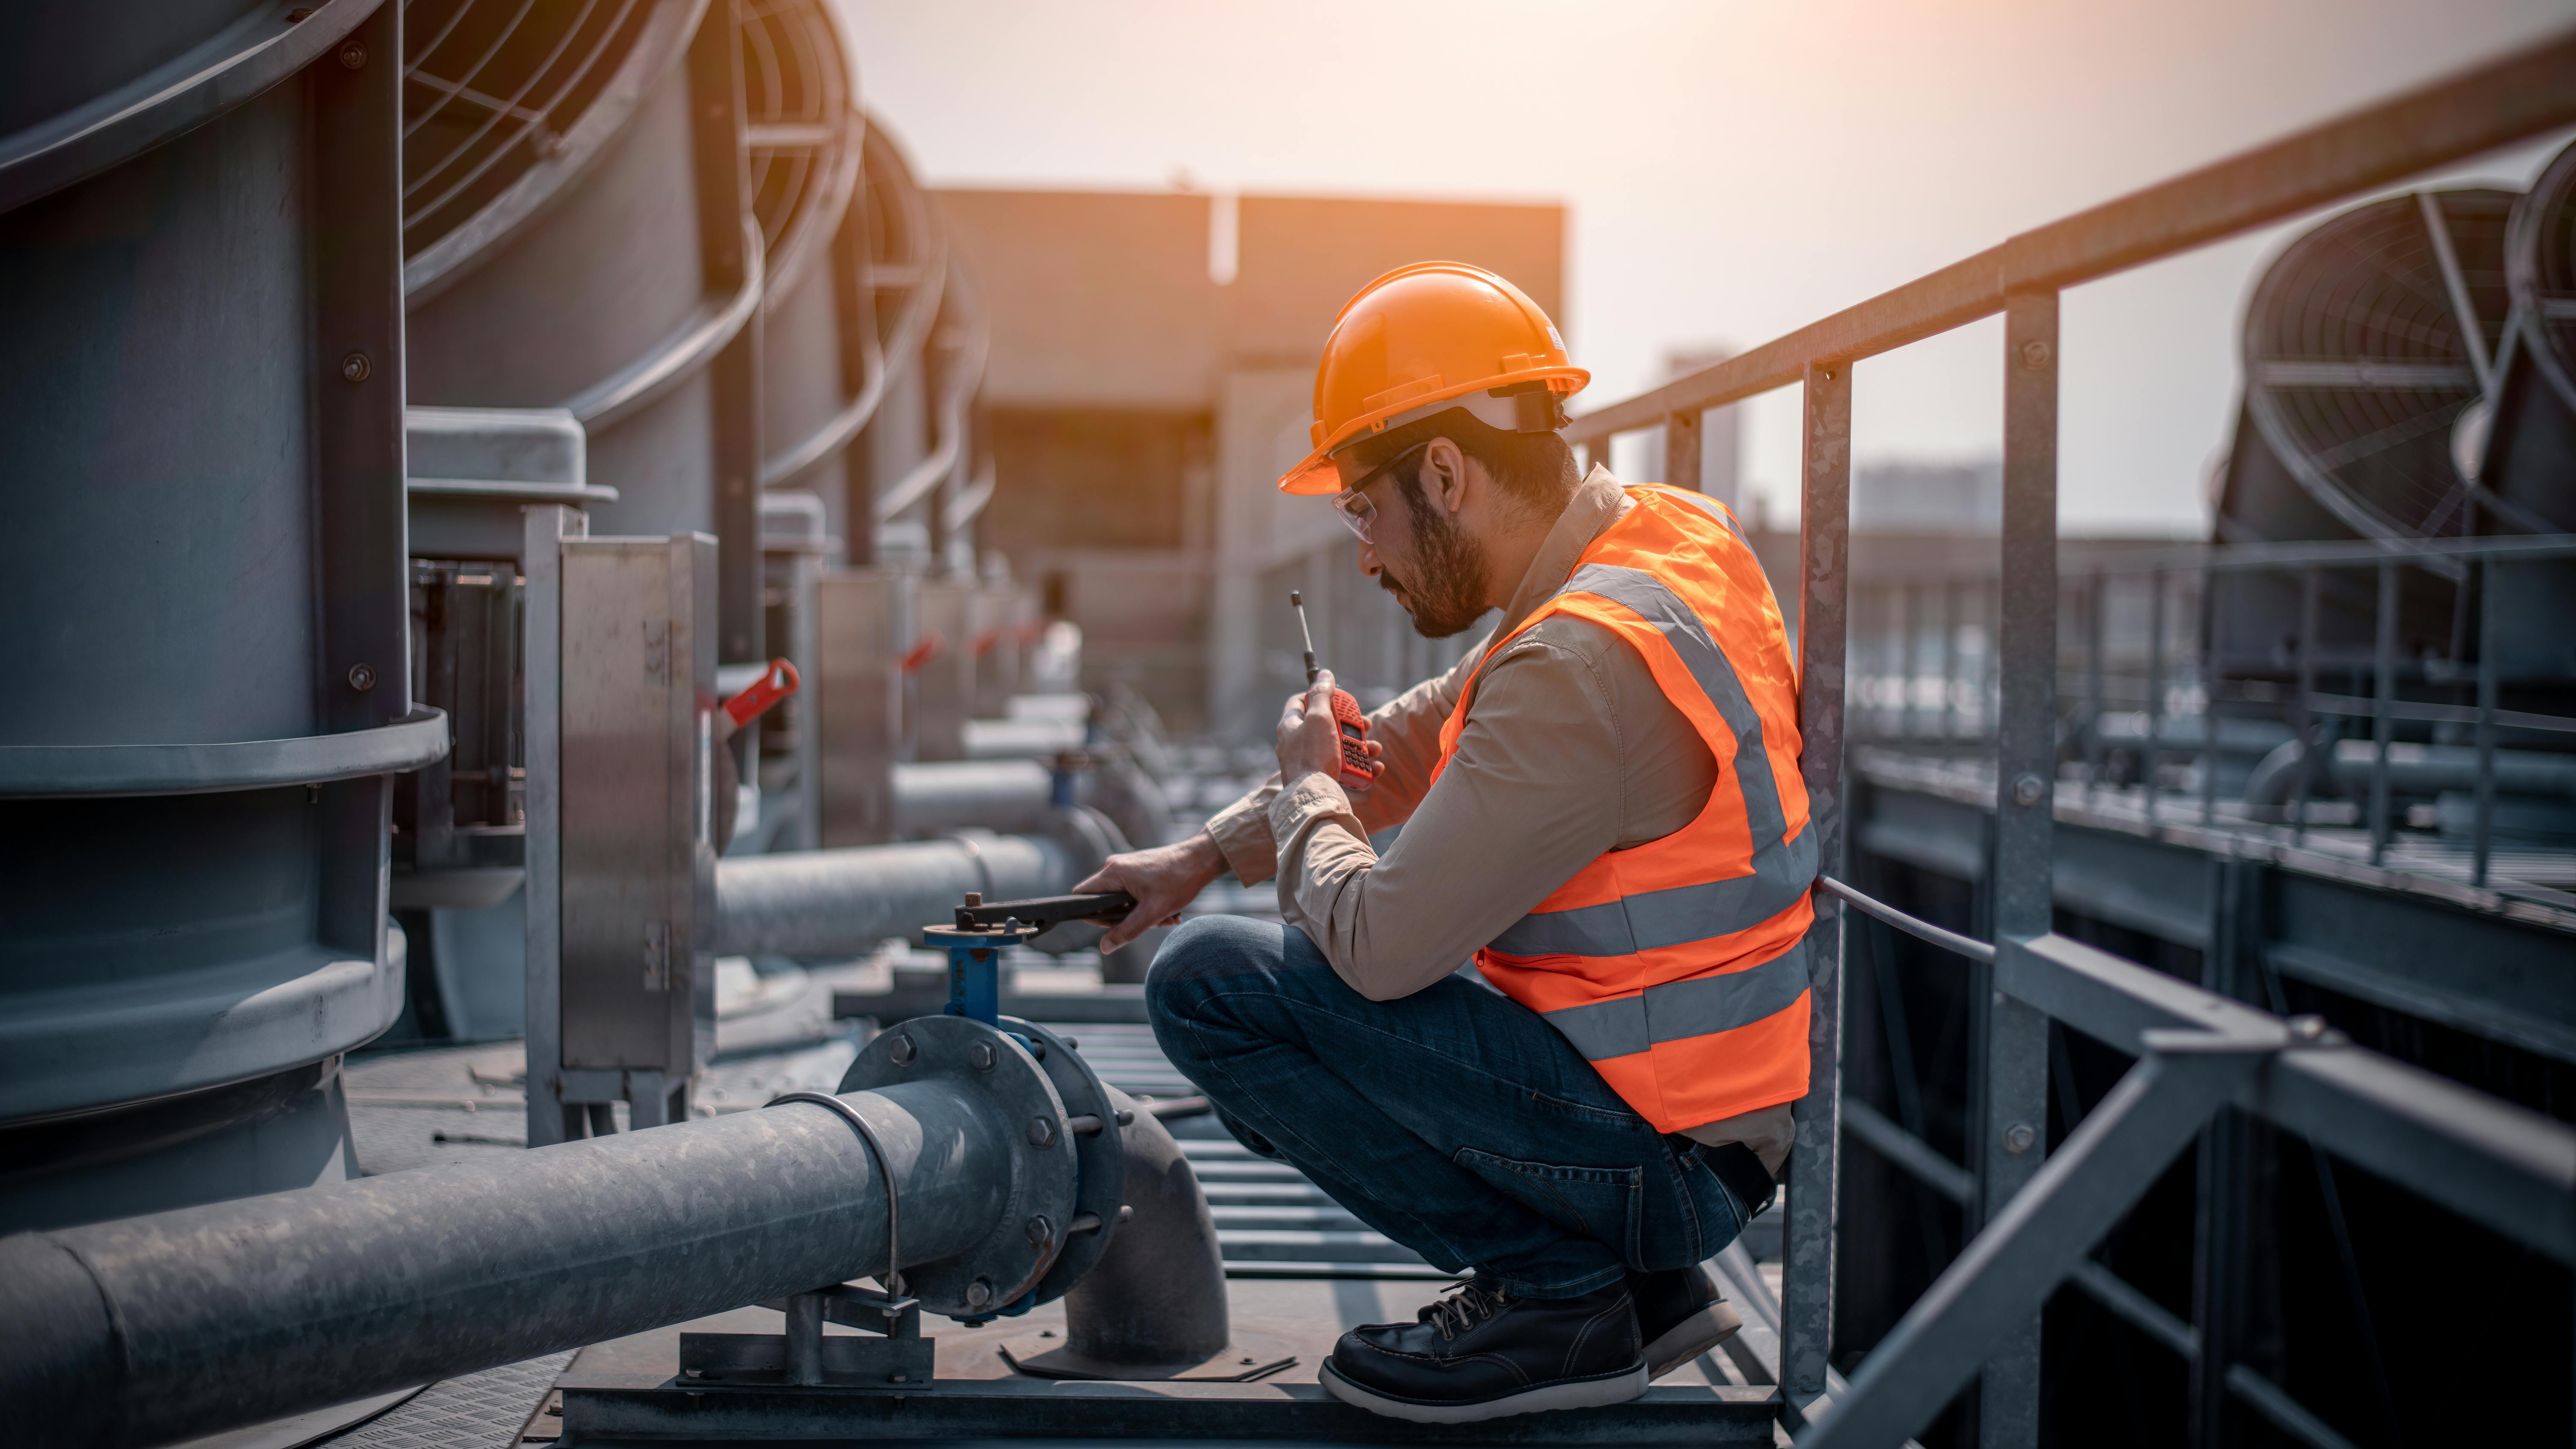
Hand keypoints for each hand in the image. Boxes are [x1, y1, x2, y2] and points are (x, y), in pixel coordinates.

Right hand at [1075, 832, 1226, 951]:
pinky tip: (1169, 911)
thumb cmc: (1179, 881)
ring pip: (1122, 902)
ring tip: (1167, 916)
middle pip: (1105, 903)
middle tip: (1153, 922)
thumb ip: (1126, 931)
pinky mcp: (1137, 871)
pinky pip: (1133, 895)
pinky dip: (1149, 906)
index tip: (1117, 925)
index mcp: (1112, 873)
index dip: (1094, 916)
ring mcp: (1127, 868)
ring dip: (1142, 915)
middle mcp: (1115, 867)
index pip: (1083, 897)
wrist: (1201, 859)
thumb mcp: (1152, 912)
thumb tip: (1104, 947)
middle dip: (1128, 919)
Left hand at [1276, 670, 1381, 787]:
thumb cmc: (1313, 756)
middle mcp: (1296, 743)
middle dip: (1350, 725)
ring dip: (1361, 746)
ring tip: (1374, 749)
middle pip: (1325, 725)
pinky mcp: (1321, 779)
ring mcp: (1309, 762)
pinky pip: (1342, 767)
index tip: (1337, 698)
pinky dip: (1359, 766)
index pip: (1300, 701)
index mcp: (1290, 726)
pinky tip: (1373, 767)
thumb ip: (1321, 695)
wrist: (1313, 798)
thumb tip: (1324, 674)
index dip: (1319, 695)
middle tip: (1366, 725)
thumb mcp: (1318, 718)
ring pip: (1338, 747)